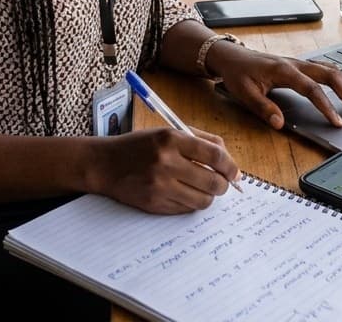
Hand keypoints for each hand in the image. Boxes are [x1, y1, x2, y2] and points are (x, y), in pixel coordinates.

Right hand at [91, 127, 240, 214]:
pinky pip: (186, 209)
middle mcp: (166, 162)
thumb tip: (228, 158)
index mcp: (172, 139)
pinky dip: (192, 203)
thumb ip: (200, 139)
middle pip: (212, 181)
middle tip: (222, 183)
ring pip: (203, 200)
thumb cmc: (140, 145)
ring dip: (209, 196)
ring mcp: (160, 186)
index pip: (214, 155)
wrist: (106, 164)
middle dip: (223, 185)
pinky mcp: (155, 204)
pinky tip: (185, 193)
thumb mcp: (168, 131)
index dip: (230, 166)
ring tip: (203, 188)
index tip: (235, 172)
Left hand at [210, 43, 341, 129]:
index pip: (311, 88)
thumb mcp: (244, 93)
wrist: (231, 56)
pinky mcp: (300, 65)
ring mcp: (299, 63)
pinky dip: (340, 80)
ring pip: (331, 69)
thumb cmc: (238, 74)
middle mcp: (295, 64)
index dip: (326, 106)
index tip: (337, 123)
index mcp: (283, 71)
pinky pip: (325, 69)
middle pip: (330, 74)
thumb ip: (263, 108)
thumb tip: (280, 123)